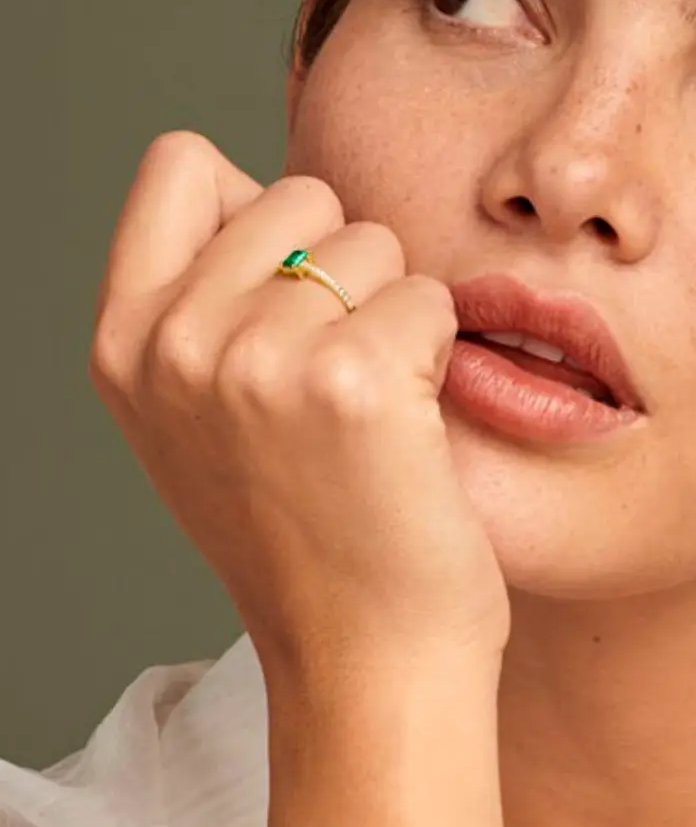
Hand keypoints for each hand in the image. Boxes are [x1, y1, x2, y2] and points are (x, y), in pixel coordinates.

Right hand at [90, 131, 510, 681]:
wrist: (366, 662)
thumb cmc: (311, 545)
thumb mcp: (200, 422)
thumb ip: (201, 310)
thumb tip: (252, 195)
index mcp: (123, 343)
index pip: (181, 164)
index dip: (258, 211)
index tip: (287, 303)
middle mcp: (173, 342)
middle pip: (298, 194)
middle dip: (345, 270)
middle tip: (342, 387)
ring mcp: (255, 357)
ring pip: (371, 241)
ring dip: (397, 316)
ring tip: (375, 420)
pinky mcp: (349, 380)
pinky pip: (430, 296)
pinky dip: (443, 355)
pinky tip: (413, 436)